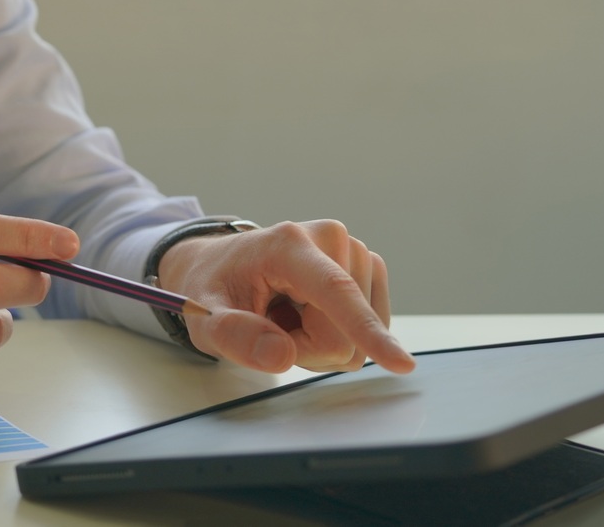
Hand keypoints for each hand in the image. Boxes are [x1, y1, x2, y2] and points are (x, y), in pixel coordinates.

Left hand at [155, 219, 414, 375]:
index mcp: (287, 245)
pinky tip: (310, 315)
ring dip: (322, 342)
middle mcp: (330, 238)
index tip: (401, 364)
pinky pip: (369, 329)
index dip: (367, 331)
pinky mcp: (367, 267)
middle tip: (272, 323)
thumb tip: (281, 356)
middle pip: (344, 332)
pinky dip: (338, 335)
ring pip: (360, 336)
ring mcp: (354, 250)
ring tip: (289, 317)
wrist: (224, 265)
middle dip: (308, 346)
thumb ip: (233, 335)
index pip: (336, 292)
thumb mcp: (203, 316)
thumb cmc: (214, 289)